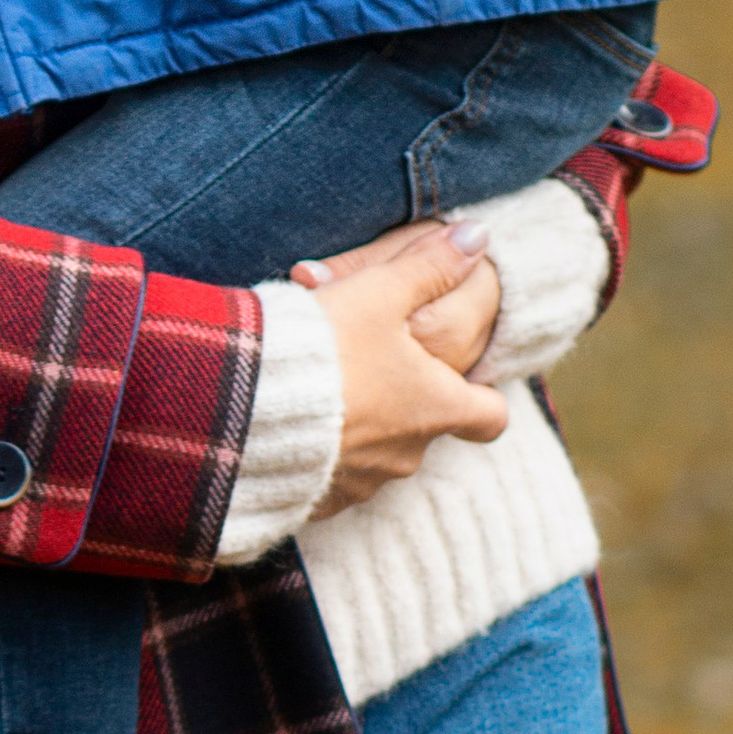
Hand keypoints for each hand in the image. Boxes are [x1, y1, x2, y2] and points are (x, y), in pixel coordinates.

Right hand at [300, 225, 508, 514]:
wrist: (242, 408)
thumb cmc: (322, 348)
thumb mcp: (378, 293)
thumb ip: (430, 266)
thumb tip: (479, 236)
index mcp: (436, 405)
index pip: (490, 415)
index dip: (485, 394)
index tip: (469, 376)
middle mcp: (409, 452)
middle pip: (429, 427)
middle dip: (410, 398)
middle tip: (379, 362)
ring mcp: (365, 480)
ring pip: (381, 451)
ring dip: (365, 424)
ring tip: (329, 387)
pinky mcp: (321, 497)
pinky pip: (336, 474)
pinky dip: (327, 450)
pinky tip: (300, 421)